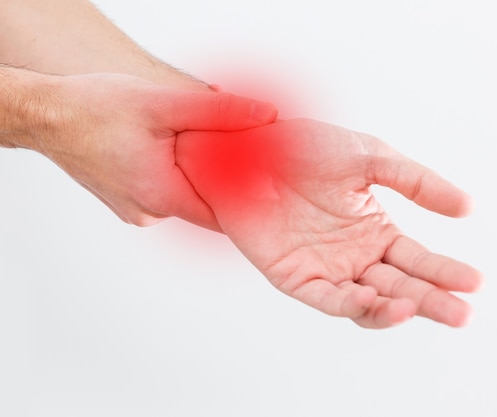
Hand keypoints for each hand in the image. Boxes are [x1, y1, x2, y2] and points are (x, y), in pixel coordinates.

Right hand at [39, 73, 276, 228]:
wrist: (45, 116)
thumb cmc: (93, 109)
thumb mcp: (164, 104)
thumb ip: (220, 113)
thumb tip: (266, 116)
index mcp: (162, 196)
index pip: (225, 212)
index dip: (250, 192)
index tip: (268, 174)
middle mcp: (150, 213)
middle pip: (206, 204)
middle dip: (226, 179)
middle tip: (241, 150)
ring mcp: (137, 210)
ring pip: (185, 197)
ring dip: (199, 175)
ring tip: (204, 145)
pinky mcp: (128, 201)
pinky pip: (165, 193)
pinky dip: (177, 175)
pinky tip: (176, 151)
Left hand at [176, 119, 481, 327]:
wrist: (250, 146)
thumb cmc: (306, 148)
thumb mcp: (370, 158)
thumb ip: (416, 182)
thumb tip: (469, 208)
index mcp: (375, 230)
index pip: (418, 260)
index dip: (445, 272)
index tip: (476, 281)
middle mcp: (355, 256)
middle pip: (400, 287)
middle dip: (432, 301)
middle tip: (463, 313)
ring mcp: (326, 269)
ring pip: (368, 302)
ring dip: (395, 310)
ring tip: (418, 308)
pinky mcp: (295, 277)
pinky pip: (328, 298)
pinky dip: (353, 305)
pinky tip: (379, 304)